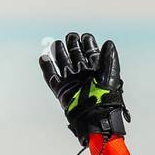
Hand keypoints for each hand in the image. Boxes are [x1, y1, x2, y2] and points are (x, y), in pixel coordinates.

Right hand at [39, 32, 129, 147]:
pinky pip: (51, 77)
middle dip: (72, 44)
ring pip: (62, 62)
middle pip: (74, 54)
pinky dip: (46, 67)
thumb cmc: (105, 98)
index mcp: (95, 71)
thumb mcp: (110, 75)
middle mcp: (82, 75)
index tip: (86, 37)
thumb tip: (109, 42)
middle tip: (71, 37)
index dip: (87, 43)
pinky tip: (44, 57)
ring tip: (58, 44)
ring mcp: (71, 82)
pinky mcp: (61, 90)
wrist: (95, 117)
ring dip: (59, 51)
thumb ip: (108, 58)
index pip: (90, 52)